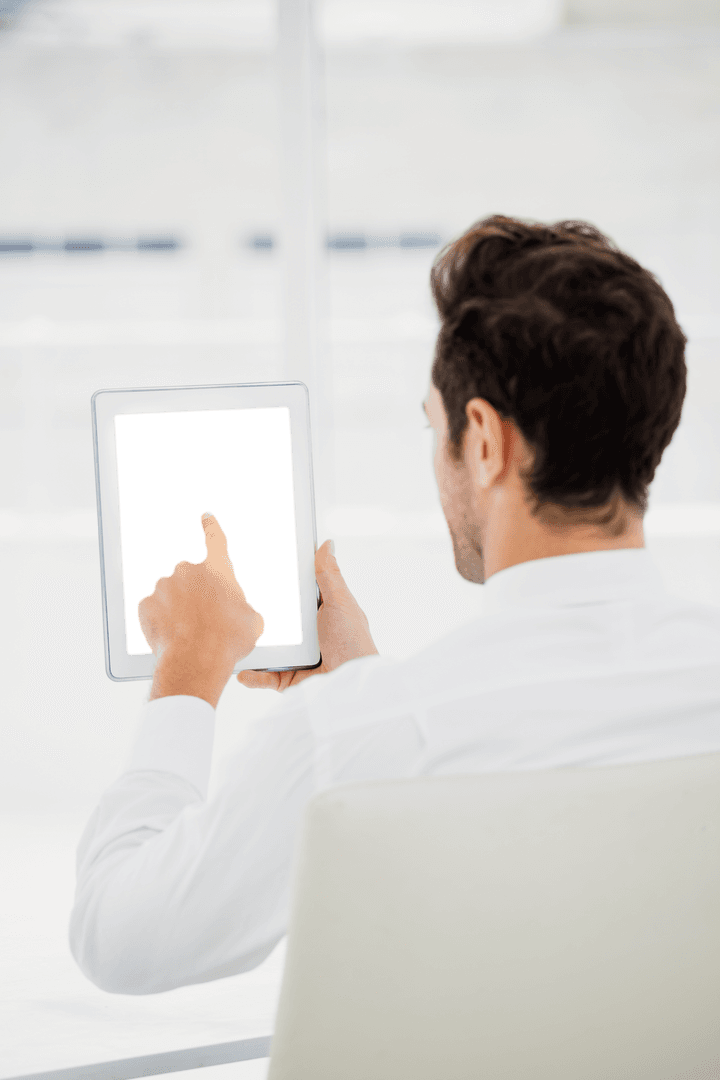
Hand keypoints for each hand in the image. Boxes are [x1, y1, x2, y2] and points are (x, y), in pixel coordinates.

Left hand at [138, 512, 265, 707]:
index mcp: (217, 570)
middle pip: (191, 579)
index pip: (216, 540)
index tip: (206, 518)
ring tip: (188, 634)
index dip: (212, 528)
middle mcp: (188, 571)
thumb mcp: (252, 622)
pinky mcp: (145, 605)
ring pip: (170, 595)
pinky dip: (161, 621)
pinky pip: (154, 610)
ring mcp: (163, 587)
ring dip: (177, 609)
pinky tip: (172, 636)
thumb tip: (238, 613)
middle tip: (204, 620)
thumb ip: (242, 608)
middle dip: (195, 595)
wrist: (196, 661)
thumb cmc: (228, 641)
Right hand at [237, 539, 377, 692]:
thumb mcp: (340, 603)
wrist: (350, 687)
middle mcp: (306, 634)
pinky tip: (239, 668)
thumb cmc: (353, 643)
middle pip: (275, 618)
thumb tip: (327, 544)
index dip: (278, 582)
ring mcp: (294, 657)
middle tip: (232, 597)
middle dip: (256, 611)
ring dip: (248, 641)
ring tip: (227, 631)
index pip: (294, 593)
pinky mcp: (286, 678)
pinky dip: (250, 673)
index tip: (257, 568)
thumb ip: (329, 575)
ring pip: (264, 645)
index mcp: (319, 613)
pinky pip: (262, 675)